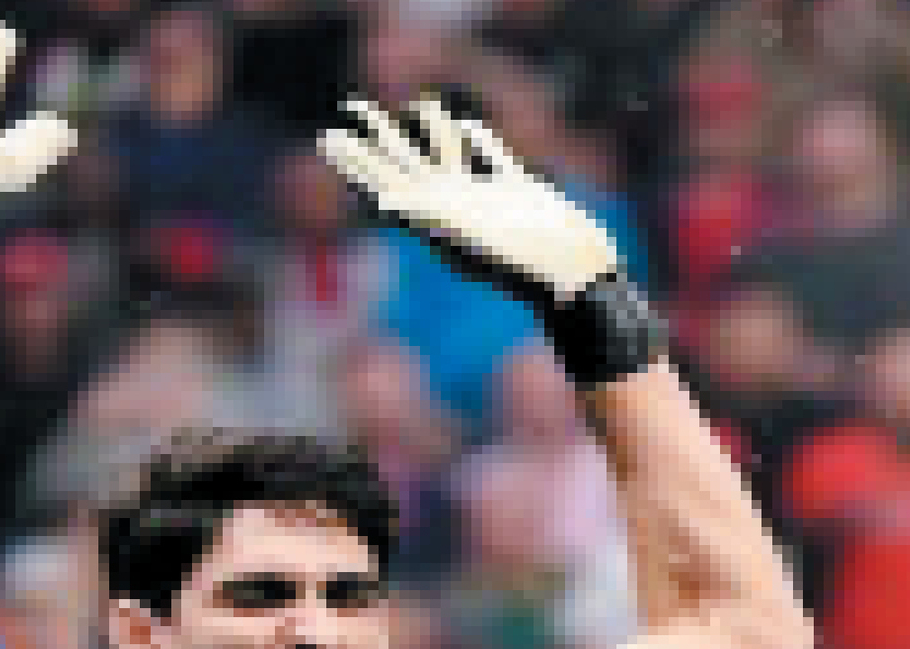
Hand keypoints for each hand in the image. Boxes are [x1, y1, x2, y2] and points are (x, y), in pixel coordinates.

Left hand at [318, 97, 622, 305]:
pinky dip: (478, 139)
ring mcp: (488, 200)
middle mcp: (456, 208)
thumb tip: (383, 201)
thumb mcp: (473, 239)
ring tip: (415, 104)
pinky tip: (466, 122)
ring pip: (451, 157)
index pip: (384, 184)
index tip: (328, 138)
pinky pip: (493, 159)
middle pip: (407, 165)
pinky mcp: (522, 193)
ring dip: (429, 129)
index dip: (354, 161)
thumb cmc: (529, 267)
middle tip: (352, 106)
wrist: (581, 282)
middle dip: (378, 136)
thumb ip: (428, 215)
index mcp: (437, 219)